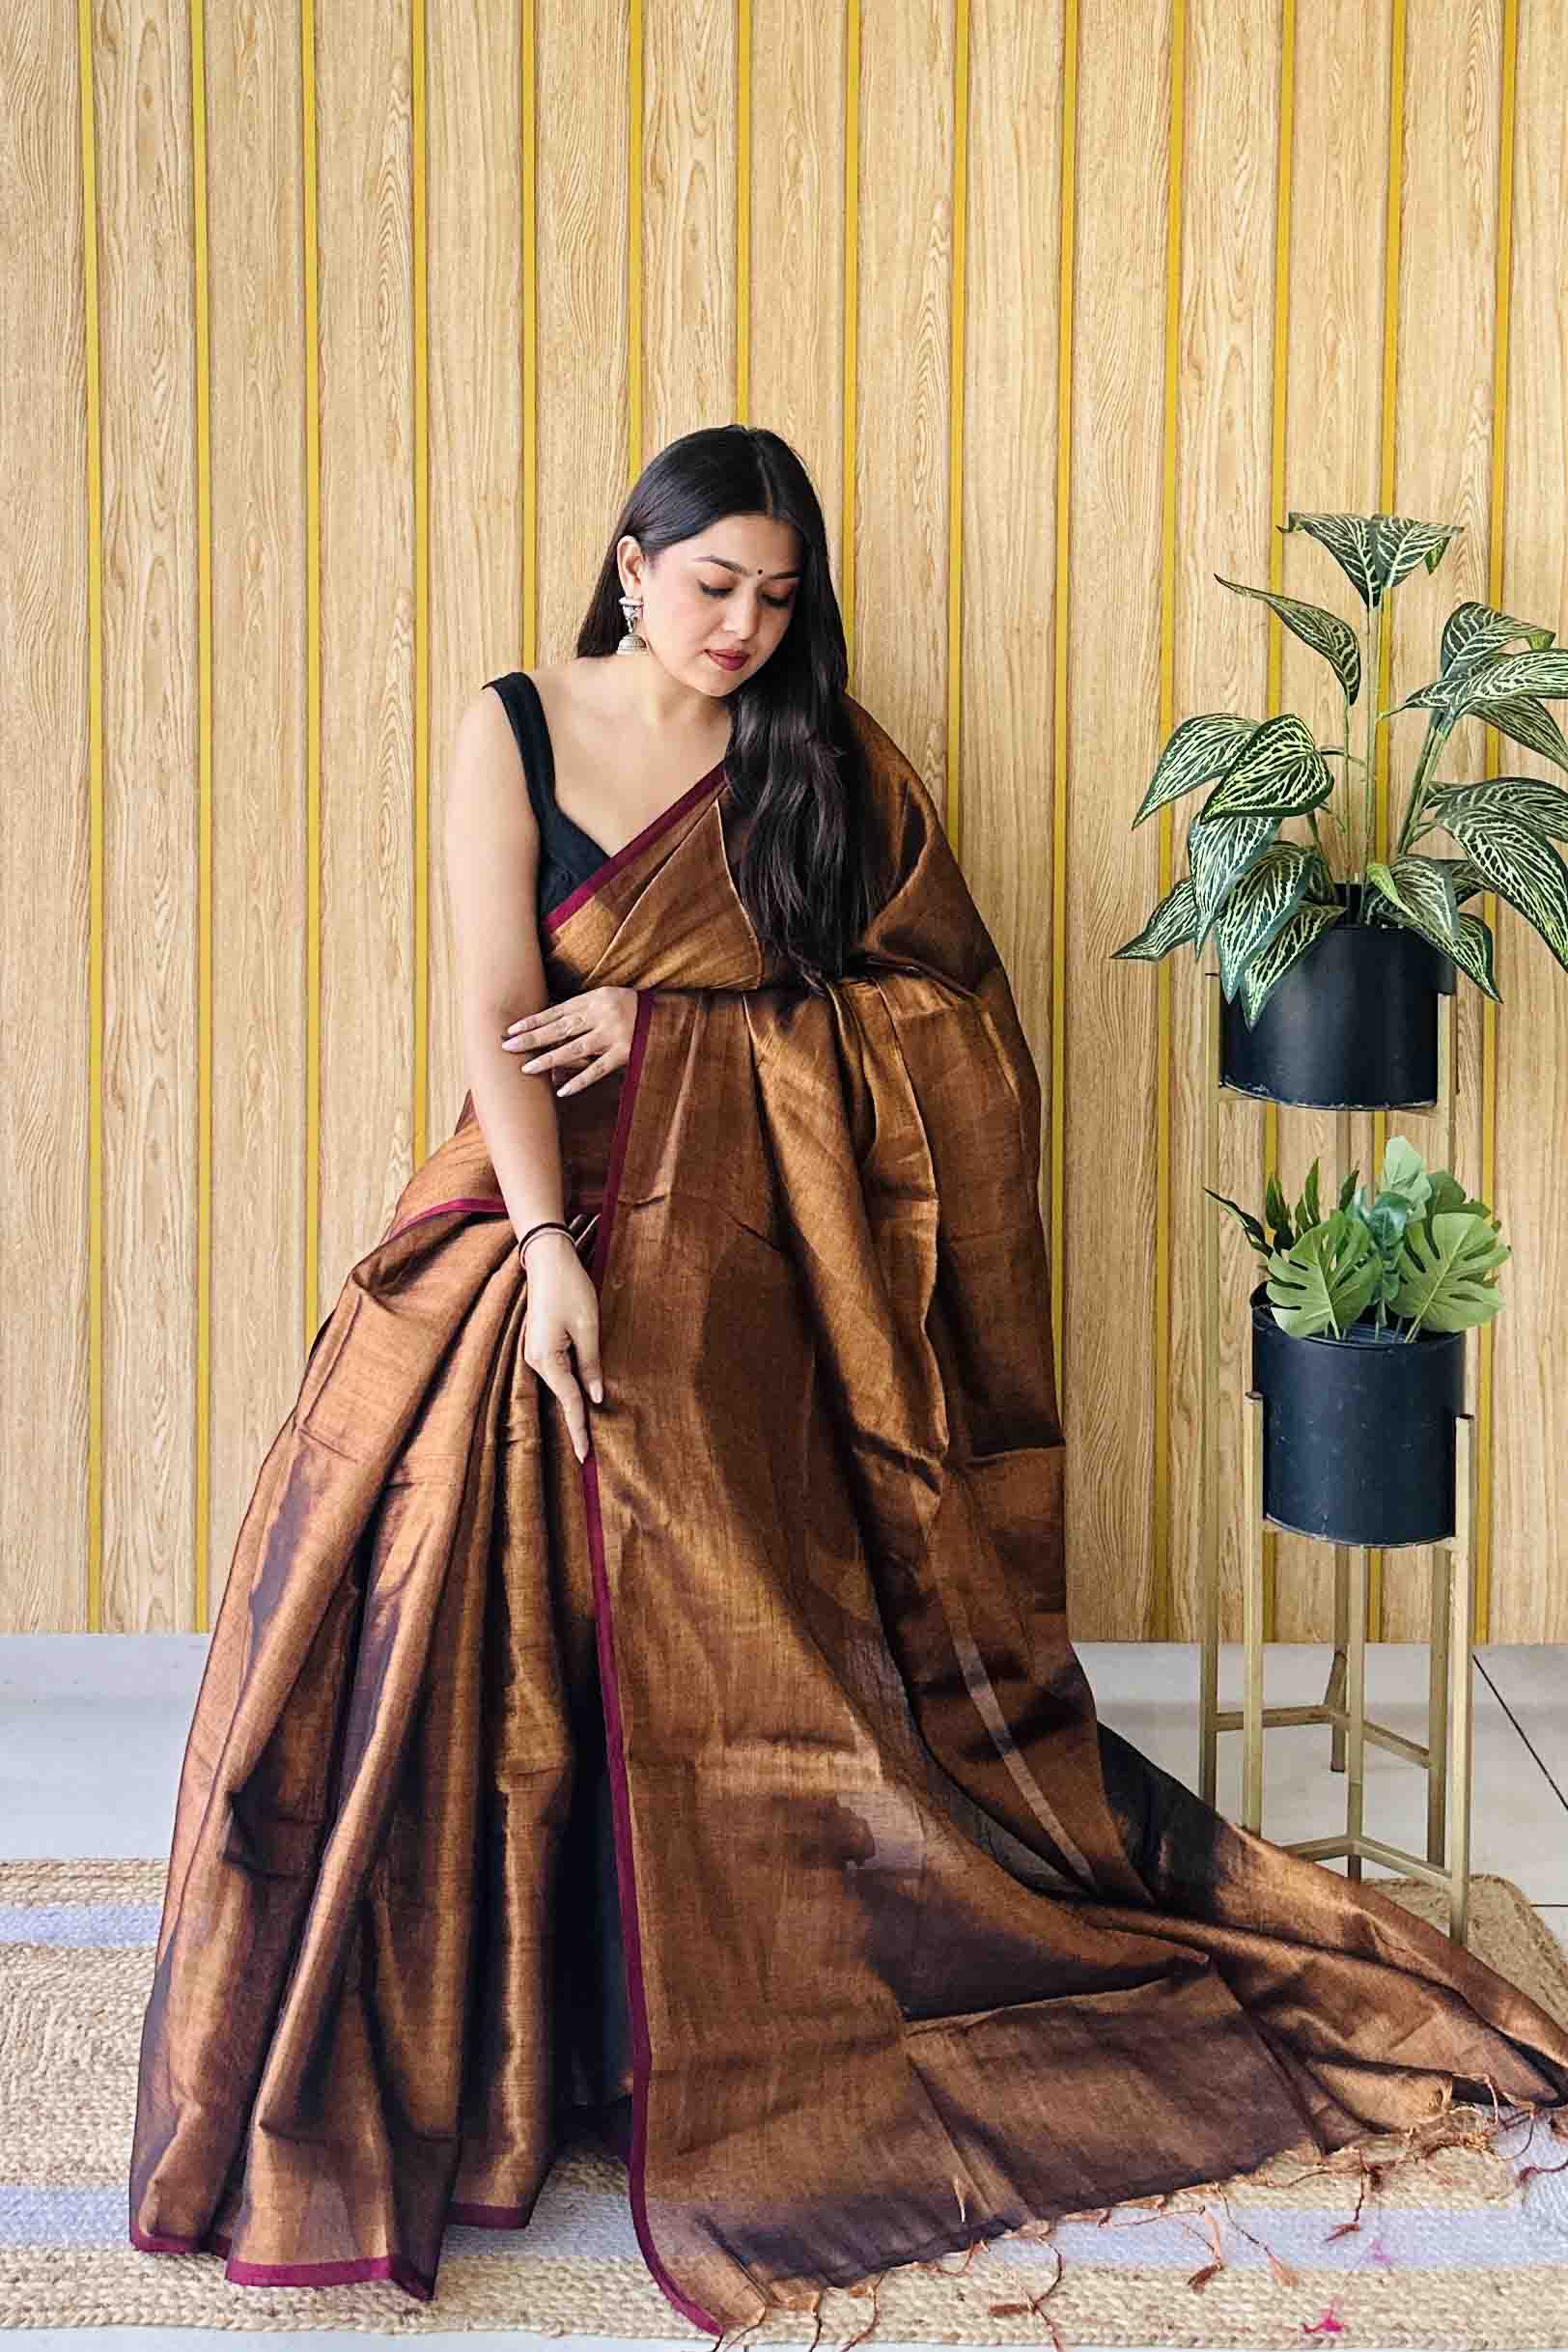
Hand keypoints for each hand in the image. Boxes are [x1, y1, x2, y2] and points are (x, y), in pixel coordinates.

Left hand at [500, 986, 638, 1096]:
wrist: (671, 1016)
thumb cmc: (634, 1009)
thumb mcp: (609, 1000)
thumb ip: (584, 1010)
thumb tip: (550, 1022)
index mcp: (596, 998)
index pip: (557, 1010)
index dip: (534, 1020)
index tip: (511, 1028)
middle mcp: (602, 1014)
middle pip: (560, 1028)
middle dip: (532, 1038)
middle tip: (508, 1046)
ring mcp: (614, 1034)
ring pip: (574, 1048)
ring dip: (549, 1059)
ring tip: (526, 1069)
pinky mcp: (626, 1053)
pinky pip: (598, 1070)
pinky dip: (579, 1081)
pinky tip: (561, 1091)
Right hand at [521, 1229, 602, 1463]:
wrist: (548, 1259)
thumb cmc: (569, 1288)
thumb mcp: (588, 1327)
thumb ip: (591, 1364)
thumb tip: (595, 1397)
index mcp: (546, 1358)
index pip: (569, 1401)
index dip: (578, 1428)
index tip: (584, 1456)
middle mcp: (536, 1359)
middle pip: (562, 1396)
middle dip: (575, 1421)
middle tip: (586, 1453)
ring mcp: (536, 1351)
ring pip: (560, 1384)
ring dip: (573, 1403)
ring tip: (584, 1432)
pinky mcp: (541, 1343)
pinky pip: (558, 1371)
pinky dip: (569, 1386)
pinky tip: (579, 1397)